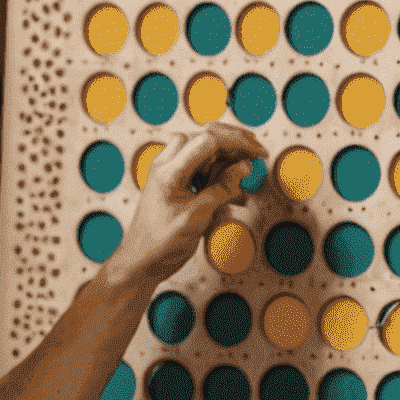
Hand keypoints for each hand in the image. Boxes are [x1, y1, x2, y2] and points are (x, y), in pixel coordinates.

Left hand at [103, 125, 269, 288]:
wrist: (141, 261)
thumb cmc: (160, 243)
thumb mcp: (197, 216)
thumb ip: (221, 189)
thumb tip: (243, 167)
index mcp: (169, 170)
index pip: (208, 140)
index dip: (237, 142)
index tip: (257, 152)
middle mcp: (167, 164)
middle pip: (206, 138)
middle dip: (234, 145)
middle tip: (256, 156)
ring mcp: (170, 171)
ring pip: (205, 153)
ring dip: (227, 164)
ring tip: (244, 183)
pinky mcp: (175, 181)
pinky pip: (201, 170)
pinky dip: (219, 178)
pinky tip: (233, 195)